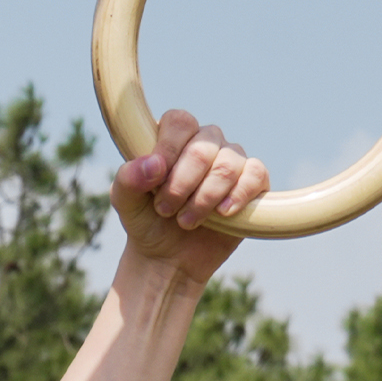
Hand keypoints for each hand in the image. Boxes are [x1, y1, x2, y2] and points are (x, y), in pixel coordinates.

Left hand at [112, 111, 271, 283]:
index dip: (169, 149)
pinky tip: (222, 213)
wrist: (168, 258)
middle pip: (203, 146)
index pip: (179, 122)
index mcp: (174, 136)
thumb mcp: (125, 202)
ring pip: (228, 163)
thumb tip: (154, 164)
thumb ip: (129, 178)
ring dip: (205, 197)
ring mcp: (231, 160)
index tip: (156, 181)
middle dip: (182, 183)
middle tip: (165, 209)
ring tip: (186, 221)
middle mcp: (206, 142)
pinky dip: (239, 194)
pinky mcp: (253, 183)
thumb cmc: (146, 222)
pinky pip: (256, 174)